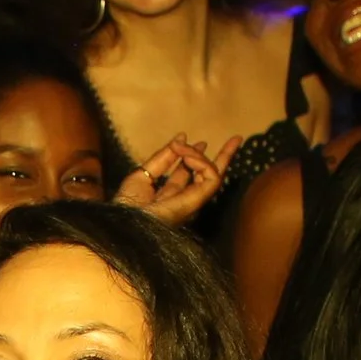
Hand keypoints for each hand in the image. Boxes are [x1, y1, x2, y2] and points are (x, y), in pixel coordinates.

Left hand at [115, 135, 229, 227]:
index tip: (188, 139)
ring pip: (214, 175)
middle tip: (236, 138)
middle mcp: (185, 199)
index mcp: (171, 195)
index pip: (190, 174)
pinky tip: (188, 155)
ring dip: (201, 155)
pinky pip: (211, 177)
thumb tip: (182, 138)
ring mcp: (192, 201)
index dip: (194, 156)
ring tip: (189, 146)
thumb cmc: (127, 205)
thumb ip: (163, 158)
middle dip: (224, 156)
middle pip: (210, 176)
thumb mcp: (144, 174)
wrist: (124, 221)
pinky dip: (202, 162)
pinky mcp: (197, 201)